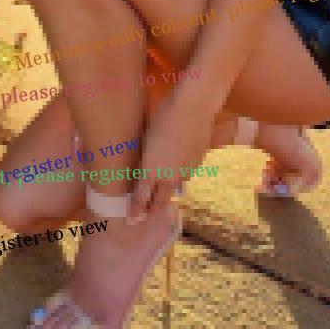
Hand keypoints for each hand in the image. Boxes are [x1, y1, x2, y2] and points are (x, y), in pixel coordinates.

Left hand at [129, 90, 214, 221]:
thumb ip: (145, 158)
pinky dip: (181, 172)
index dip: (135, 211)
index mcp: (150, 171)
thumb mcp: (146, 137)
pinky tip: (179, 160)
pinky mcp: (198, 164)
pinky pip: (187, 173)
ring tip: (164, 184)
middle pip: (159, 201)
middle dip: (152, 208)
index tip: (131, 220)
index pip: (141, 199)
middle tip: (147, 213)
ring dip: (168, 188)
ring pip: (175, 187)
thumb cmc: (162, 117)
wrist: (192, 109)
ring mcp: (185, 172)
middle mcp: (168, 178)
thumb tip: (143, 165)